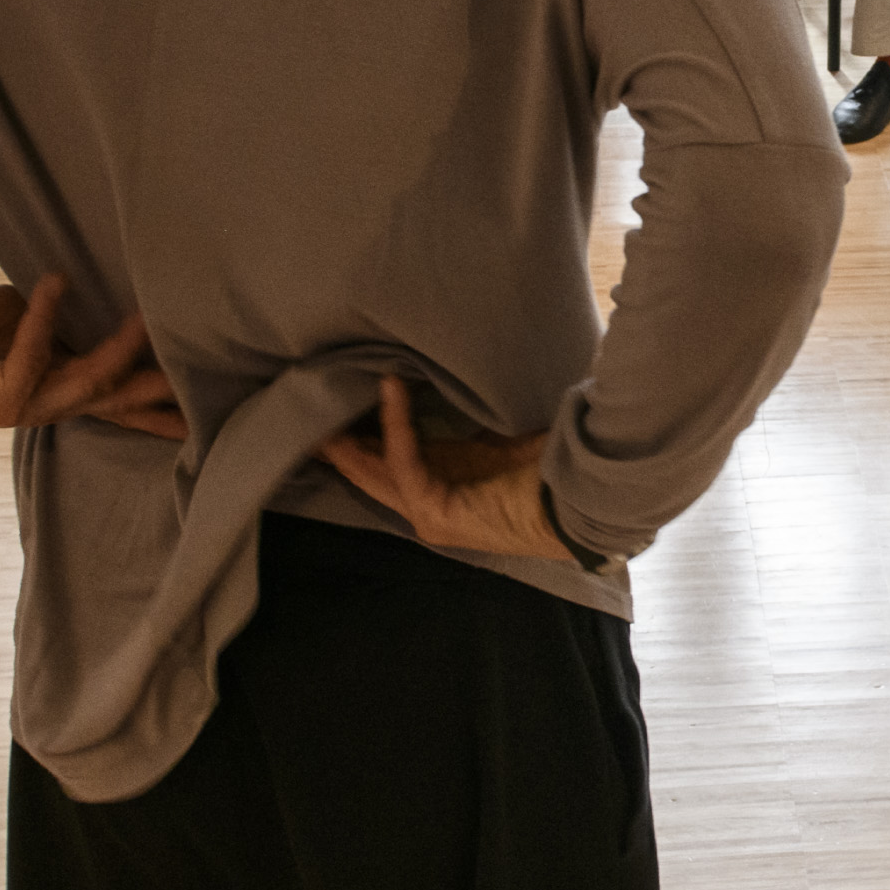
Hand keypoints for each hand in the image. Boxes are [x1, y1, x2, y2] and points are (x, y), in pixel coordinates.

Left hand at [0, 275, 189, 435]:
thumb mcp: (23, 319)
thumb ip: (59, 319)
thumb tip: (88, 289)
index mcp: (58, 387)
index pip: (117, 399)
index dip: (157, 404)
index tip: (200, 411)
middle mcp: (47, 403)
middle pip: (115, 402)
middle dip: (156, 393)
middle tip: (199, 384)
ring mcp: (24, 406)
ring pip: (85, 385)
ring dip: (115, 352)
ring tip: (141, 319)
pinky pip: (32, 354)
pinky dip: (43, 318)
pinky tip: (55, 283)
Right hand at [318, 371, 576, 562]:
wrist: (581, 505)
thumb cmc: (551, 470)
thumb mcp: (500, 435)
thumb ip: (472, 416)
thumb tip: (455, 374)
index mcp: (445, 486)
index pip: (389, 461)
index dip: (363, 433)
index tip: (340, 400)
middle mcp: (430, 506)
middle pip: (370, 471)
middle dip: (339, 440)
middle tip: (308, 402)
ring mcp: (430, 515)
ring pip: (375, 472)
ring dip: (351, 435)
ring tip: (329, 396)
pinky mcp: (436, 514)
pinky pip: (405, 463)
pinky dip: (396, 425)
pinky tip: (391, 389)